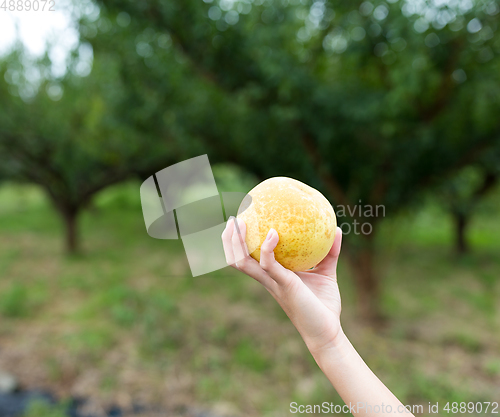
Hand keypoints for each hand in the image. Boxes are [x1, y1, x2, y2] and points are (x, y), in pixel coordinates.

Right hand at [221, 217, 343, 354]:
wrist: (327, 330)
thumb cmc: (324, 304)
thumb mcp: (326, 272)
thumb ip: (329, 251)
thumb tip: (337, 229)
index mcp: (272, 275)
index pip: (247, 257)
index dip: (238, 242)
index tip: (241, 219)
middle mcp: (267, 279)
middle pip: (236, 259)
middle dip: (228, 240)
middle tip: (233, 219)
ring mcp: (272, 282)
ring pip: (243, 262)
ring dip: (237, 242)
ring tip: (240, 223)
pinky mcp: (283, 285)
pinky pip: (268, 264)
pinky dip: (266, 247)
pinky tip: (273, 233)